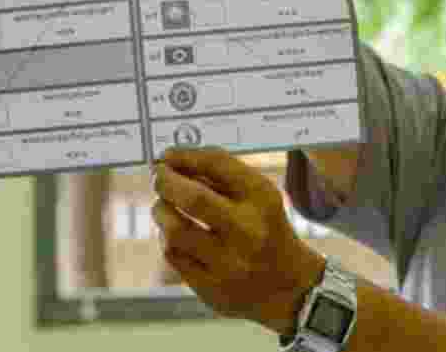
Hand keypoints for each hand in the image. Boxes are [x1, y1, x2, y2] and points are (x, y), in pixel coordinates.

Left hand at [152, 147, 325, 334]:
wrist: (288, 285)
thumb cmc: (264, 227)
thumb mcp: (256, 194)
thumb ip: (218, 176)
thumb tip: (171, 162)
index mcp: (261, 199)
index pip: (218, 165)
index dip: (185, 156)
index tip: (166, 156)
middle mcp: (248, 230)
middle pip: (195, 199)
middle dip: (166, 182)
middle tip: (158, 177)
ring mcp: (230, 264)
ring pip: (175, 231)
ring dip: (161, 211)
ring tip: (162, 205)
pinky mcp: (213, 289)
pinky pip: (174, 257)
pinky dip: (168, 239)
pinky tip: (173, 233)